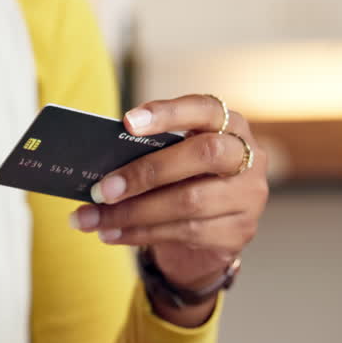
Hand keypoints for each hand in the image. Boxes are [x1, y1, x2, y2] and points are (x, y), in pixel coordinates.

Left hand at [70, 95, 268, 319]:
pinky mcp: (239, 231)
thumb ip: (150, 151)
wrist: (210, 232)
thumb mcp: (173, 157)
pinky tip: (112, 233)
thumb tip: (99, 162)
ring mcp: (249, 196)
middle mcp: (248, 156)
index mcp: (229, 124)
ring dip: (132, 213)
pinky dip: (140, 233)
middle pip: (203, 155)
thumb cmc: (183, 181)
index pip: (205, 109)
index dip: (168, 113)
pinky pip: (185, 233)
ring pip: (189, 203)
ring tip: (93, 218)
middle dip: (146, 172)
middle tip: (101, 189)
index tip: (128, 121)